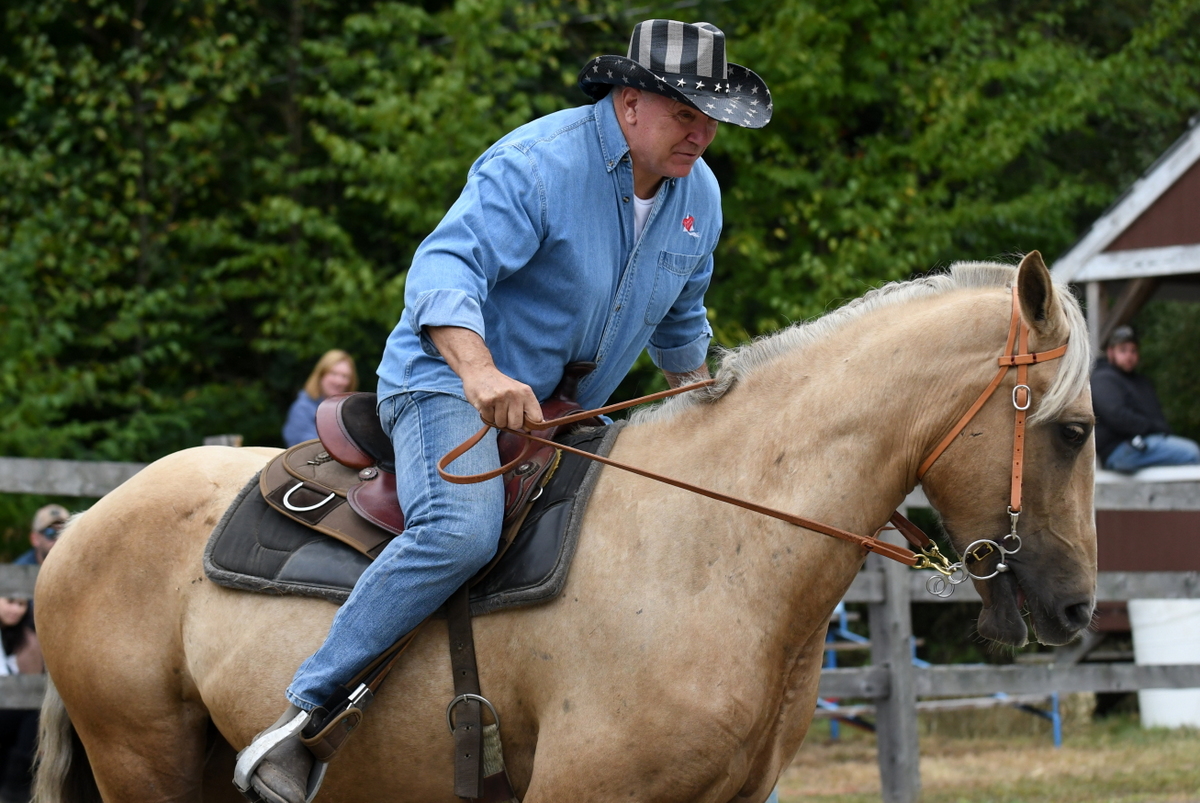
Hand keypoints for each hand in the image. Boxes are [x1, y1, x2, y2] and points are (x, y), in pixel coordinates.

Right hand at [425, 326, 542, 429]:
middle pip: (516, 425)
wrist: (479, 370)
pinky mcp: (486, 401)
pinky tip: (487, 404)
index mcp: (526, 392)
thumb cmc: (500, 385)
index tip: (524, 424)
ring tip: (494, 406)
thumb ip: (527, 408)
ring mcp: (499, 398)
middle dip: (509, 423)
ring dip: (496, 419)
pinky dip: (487, 416)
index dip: (530, 425)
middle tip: (504, 412)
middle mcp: (514, 394)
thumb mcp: (518, 391)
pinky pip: (489, 420)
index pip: (536, 418)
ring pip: (501, 424)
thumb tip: (537, 425)